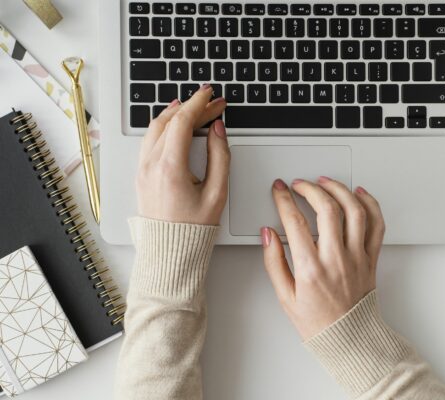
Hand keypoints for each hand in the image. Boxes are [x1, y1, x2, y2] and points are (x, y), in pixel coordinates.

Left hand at [136, 85, 228, 224]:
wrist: (170, 252)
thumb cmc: (193, 228)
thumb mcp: (217, 193)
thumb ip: (220, 156)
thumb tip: (217, 130)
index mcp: (170, 167)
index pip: (182, 122)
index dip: (199, 104)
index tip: (212, 95)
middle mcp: (151, 165)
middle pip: (168, 120)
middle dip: (191, 106)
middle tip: (212, 102)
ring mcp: (143, 169)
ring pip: (155, 128)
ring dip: (174, 113)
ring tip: (193, 107)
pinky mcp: (141, 174)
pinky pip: (149, 140)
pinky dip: (163, 126)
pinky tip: (174, 124)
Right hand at [261, 177, 384, 339]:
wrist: (350, 340)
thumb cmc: (318, 323)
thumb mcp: (285, 296)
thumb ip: (274, 262)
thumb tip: (268, 234)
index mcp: (311, 269)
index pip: (294, 222)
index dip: (284, 199)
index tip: (279, 190)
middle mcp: (336, 259)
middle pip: (326, 209)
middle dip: (310, 188)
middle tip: (300, 184)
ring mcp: (357, 257)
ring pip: (354, 210)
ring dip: (339, 190)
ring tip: (326, 182)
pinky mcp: (371, 258)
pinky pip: (376, 225)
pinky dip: (370, 204)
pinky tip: (359, 194)